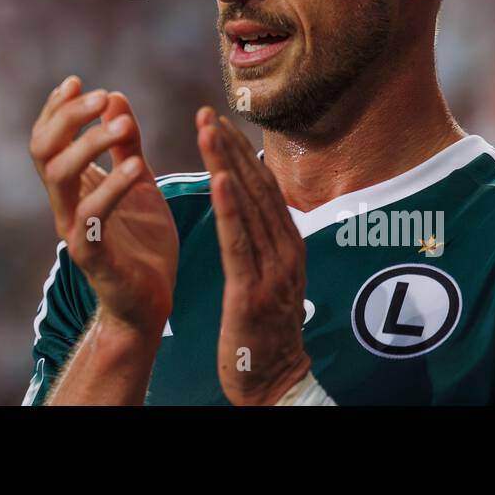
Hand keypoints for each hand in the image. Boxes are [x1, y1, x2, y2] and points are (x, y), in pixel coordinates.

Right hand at [29, 76, 178, 337]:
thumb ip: (126, 143)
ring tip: (123, 125)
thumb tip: (115, 96)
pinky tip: (135, 167)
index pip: (46, 138)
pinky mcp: (93, 256)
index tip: (76, 80)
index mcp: (72, 186)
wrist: (152, 304)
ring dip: (89, 144)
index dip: (55, 108)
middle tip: (99, 95)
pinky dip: (111, 187)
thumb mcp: (139, 180)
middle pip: (43, 150)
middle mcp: (64, 204)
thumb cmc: (142, 242)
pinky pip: (91, 216)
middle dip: (67, 117)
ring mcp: (75, 229)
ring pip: (59, 176)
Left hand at [197, 107, 310, 404]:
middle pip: (257, 187)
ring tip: (207, 130)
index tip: (217, 120)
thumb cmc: (263, 331)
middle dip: (229, 147)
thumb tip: (252, 203)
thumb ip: (262, 241)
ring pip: (249, 206)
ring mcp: (273, 270)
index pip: (262, 187)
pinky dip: (230, 207)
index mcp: (289, 245)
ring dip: (226, 164)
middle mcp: (286, 251)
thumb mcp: (269, 278)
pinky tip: (219, 180)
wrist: (274, 382)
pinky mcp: (252, 291)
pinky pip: (239, 242)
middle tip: (206, 111)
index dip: (239, 152)